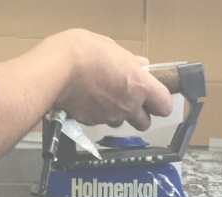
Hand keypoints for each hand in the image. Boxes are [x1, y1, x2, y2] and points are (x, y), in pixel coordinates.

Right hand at [50, 29, 172, 130]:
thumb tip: (142, 66)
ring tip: (105, 96)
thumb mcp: (111, 47)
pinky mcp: (94, 122)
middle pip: (145, 123)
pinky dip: (98, 113)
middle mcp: (130, 106)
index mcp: (140, 86)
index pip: (165, 106)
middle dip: (140, 114)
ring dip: (119, 114)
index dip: (161, 103)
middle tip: (130, 99)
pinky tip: (89, 98)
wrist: (56, 70)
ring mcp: (112, 116)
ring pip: (122, 123)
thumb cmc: (85, 51)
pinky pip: (102, 121)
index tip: (155, 97)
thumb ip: (130, 61)